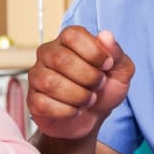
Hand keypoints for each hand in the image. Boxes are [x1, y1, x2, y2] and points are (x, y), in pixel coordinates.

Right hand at [27, 25, 134, 139]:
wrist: (92, 118)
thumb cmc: (103, 89)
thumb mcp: (120, 71)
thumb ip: (116, 53)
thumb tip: (106, 36)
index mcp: (68, 40)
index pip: (73, 35)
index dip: (94, 52)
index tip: (107, 65)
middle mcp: (48, 53)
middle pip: (61, 59)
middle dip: (88, 77)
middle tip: (98, 85)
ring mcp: (37, 76)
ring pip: (51, 83)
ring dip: (78, 96)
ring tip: (88, 99)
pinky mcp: (33, 99)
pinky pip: (44, 104)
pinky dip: (67, 111)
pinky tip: (75, 110)